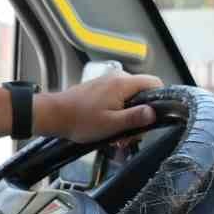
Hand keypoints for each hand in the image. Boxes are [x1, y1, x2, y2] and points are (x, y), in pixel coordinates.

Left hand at [37, 71, 162, 143]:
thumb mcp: (111, 124)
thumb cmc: (80, 120)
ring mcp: (108, 82)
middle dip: (139, 116)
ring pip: (130, 99)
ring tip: (116, 136)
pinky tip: (109, 129)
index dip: (159, 100)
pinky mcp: (101, 89)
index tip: (152, 118)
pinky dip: (117, 114)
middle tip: (129, 135)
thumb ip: (135, 118)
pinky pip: (118, 99)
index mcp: (123, 83)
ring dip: (127, 118)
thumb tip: (154, 113)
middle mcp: (117, 78)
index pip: (154, 83)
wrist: (54, 115)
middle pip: (143, 94)